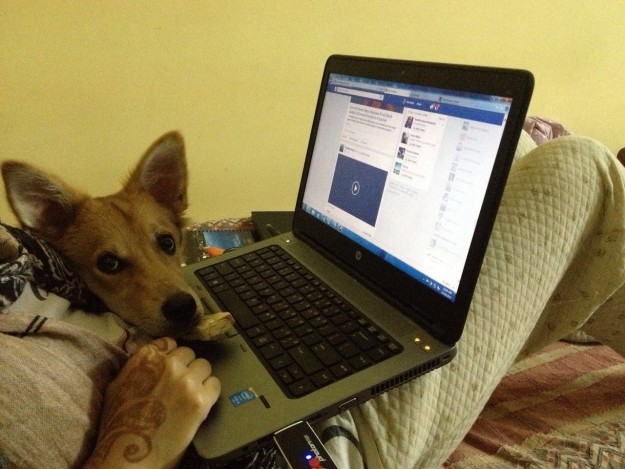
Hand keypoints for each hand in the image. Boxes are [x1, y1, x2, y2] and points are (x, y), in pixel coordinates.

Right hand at [84, 337, 219, 467]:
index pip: (170, 342)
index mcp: (146, 358)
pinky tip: (199, 403)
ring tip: (190, 395)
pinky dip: (210, 392)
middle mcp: (168, 364)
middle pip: (189, 354)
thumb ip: (138, 364)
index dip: (171, 356)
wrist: (130, 456)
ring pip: (204, 366)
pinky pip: (215, 384)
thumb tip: (157, 352)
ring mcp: (186, 381)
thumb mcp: (118, 385)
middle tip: (180, 385)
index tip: (171, 367)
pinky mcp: (200, 400)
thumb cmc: (119, 424)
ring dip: (199, 378)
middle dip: (185, 367)